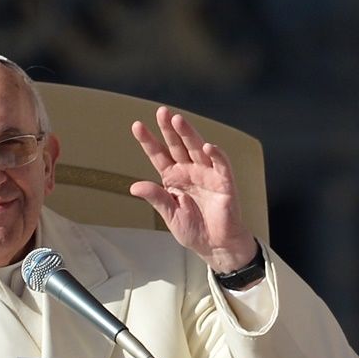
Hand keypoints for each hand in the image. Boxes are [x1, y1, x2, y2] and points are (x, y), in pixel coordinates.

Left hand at [130, 106, 257, 272]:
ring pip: (197, 149)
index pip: (159, 154)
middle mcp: (189, 171)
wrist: (215, 245)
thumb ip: (156, 197)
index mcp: (173, 177)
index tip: (137, 126)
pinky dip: (216, 155)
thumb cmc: (193, 229)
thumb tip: (135, 186)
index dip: (148, 141)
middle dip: (169, 129)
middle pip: (177, 145)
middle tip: (161, 112)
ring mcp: (207, 174)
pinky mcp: (224, 182)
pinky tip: (208, 146)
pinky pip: (220, 165)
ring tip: (178, 120)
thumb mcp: (169, 214)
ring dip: (189, 134)